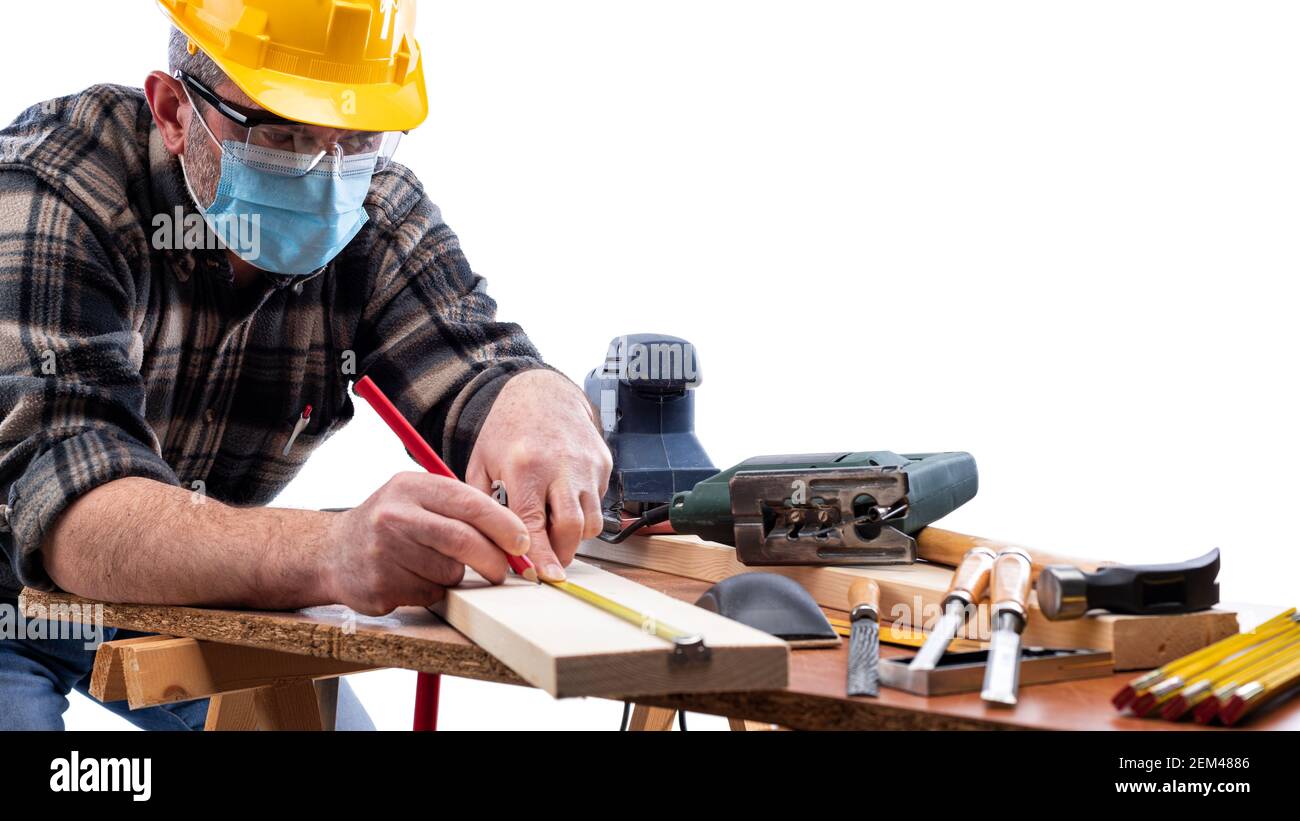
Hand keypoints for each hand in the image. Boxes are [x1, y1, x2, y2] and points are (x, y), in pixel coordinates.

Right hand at [324, 472, 529, 614]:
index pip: (470, 503)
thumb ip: (460, 508)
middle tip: (502, 570)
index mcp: (410, 486)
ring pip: (449, 572)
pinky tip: (412, 578)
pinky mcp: (380, 586)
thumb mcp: (417, 497)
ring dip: (454, 575)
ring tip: (432, 565)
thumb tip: (516, 535)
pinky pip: (430, 595)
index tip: (522, 543)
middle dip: (493, 559)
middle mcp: (394, 516)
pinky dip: (433, 591)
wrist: (331, 552)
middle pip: (463, 541)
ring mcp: (384, 553)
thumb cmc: (389, 523)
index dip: (504, 525)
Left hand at [465, 369, 611, 580]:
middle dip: (563, 553)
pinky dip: (584, 510)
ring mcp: (587, 464)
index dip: (540, 555)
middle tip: (551, 561)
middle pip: (571, 528)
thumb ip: (484, 505)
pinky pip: (599, 502)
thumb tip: (493, 546)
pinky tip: (565, 498)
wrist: (543, 392)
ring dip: (575, 535)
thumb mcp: (481, 464)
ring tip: (556, 527)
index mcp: (525, 467)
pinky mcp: (603, 462)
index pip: (535, 524)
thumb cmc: (508, 430)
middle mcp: (561, 465)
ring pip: (592, 521)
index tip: (544, 577)